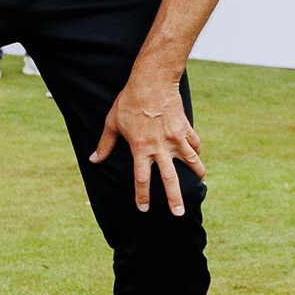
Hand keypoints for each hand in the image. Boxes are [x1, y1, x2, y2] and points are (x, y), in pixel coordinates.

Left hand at [90, 68, 204, 214]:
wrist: (152, 81)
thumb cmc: (129, 101)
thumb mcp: (112, 122)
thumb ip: (105, 144)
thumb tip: (94, 160)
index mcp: (140, 148)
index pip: (141, 179)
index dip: (142, 195)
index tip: (143, 208)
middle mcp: (160, 147)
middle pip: (170, 179)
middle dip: (174, 199)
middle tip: (178, 214)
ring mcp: (175, 138)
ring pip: (191, 162)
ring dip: (197, 175)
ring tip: (200, 185)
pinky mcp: (185, 128)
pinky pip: (194, 144)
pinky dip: (196, 152)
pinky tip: (197, 158)